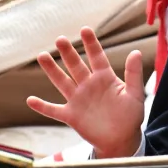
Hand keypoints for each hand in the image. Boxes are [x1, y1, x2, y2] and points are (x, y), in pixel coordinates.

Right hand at [27, 27, 144, 158]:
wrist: (121, 138)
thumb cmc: (130, 114)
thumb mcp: (135, 93)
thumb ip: (134, 73)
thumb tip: (136, 51)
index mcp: (105, 78)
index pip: (97, 57)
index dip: (91, 44)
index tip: (85, 29)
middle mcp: (89, 85)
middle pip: (76, 66)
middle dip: (68, 53)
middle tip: (60, 39)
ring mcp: (78, 100)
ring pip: (62, 82)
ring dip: (52, 70)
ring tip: (42, 56)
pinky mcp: (71, 116)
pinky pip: (53, 110)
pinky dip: (42, 106)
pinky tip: (30, 99)